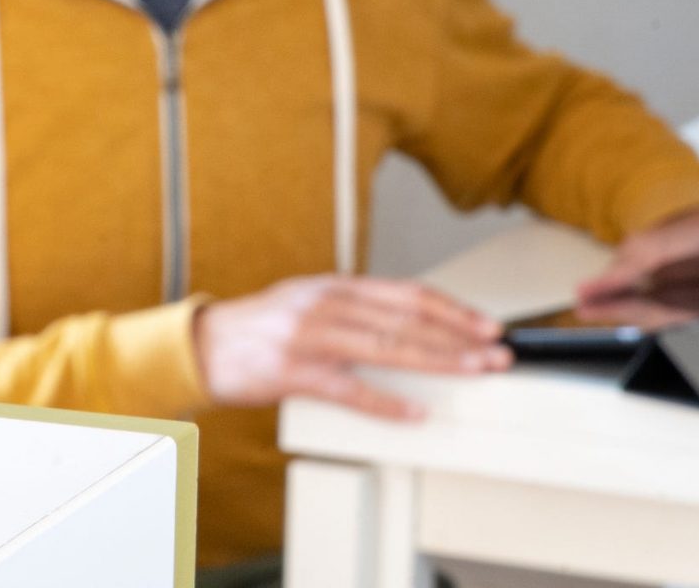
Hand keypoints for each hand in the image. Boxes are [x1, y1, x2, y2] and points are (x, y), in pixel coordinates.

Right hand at [193, 276, 510, 420]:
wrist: (202, 346)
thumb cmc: (257, 329)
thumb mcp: (307, 304)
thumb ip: (354, 310)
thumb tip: (410, 325)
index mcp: (333, 286)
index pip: (406, 293)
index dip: (452, 309)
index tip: (486, 324)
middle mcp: (325, 305)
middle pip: (406, 319)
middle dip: (459, 337)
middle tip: (496, 352)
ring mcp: (310, 338)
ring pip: (388, 347)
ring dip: (438, 361)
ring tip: (472, 372)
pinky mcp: (294, 373)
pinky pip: (350, 390)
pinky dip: (387, 403)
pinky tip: (414, 412)